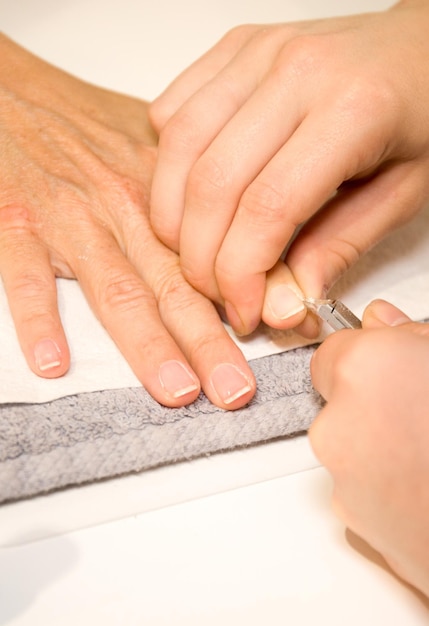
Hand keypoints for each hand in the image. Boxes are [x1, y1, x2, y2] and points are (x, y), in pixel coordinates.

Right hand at [0, 34, 255, 408]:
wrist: (16, 97)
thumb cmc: (88, 127)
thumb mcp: (158, 152)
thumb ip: (207, 203)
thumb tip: (268, 250)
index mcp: (168, 189)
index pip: (218, 251)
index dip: (252, 296)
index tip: (284, 336)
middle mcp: (127, 204)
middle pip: (176, 282)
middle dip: (210, 342)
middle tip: (237, 390)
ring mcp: (72, 215)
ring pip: (117, 287)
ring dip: (147, 343)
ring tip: (177, 389)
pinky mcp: (17, 221)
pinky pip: (26, 274)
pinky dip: (39, 317)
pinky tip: (54, 360)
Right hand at [149, 1, 428, 334]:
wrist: (420, 49)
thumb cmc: (420, 116)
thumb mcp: (401, 195)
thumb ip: (336, 250)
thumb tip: (280, 304)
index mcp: (353, 109)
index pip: (267, 207)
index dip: (241, 273)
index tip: (244, 309)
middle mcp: (296, 70)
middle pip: (212, 181)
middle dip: (199, 256)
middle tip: (216, 291)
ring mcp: (258, 51)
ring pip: (178, 144)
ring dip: (172, 214)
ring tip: (193, 252)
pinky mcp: (234, 48)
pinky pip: (173, 109)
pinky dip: (168, 163)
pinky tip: (191, 194)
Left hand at [309, 299, 428, 595]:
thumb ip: (411, 335)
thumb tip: (383, 321)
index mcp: (365, 369)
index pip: (334, 350)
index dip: (366, 355)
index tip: (391, 362)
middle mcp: (338, 424)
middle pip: (340, 398)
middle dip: (374, 398)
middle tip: (422, 408)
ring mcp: (342, 479)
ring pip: (350, 443)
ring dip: (381, 442)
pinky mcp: (353, 523)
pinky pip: (360, 486)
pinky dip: (384, 483)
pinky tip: (425, 485)